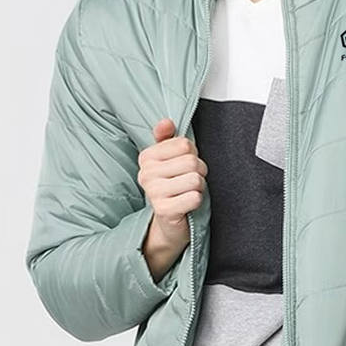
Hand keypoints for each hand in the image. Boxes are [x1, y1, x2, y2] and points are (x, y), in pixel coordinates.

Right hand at [137, 117, 208, 280]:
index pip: (185, 144)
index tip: (184, 167)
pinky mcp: (164, 210)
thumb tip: (166, 122)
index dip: (193, 155)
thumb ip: (167, 139)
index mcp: (147, 157)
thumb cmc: (173, 189)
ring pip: (195, 179)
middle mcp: (146, 173)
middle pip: (191, 161)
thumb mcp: (169, 161)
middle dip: (199, 172)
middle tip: (190, 182)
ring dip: (199, 188)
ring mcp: (153, 192)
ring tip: (189, 193)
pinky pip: (194, 197)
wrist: (168, 224)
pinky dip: (197, 201)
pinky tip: (188, 205)